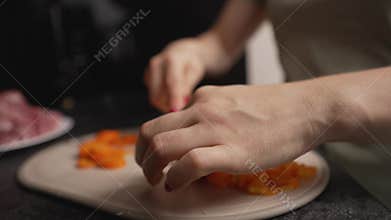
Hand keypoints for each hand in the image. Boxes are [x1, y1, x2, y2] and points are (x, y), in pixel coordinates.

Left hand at [136, 83, 348, 190]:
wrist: (307, 108)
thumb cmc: (275, 109)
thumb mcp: (233, 102)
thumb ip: (210, 114)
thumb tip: (194, 136)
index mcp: (204, 99)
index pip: (162, 119)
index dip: (151, 142)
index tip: (154, 157)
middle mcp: (204, 110)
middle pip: (151, 132)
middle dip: (142, 156)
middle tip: (149, 171)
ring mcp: (217, 130)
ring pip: (163, 147)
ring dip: (151, 169)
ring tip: (159, 181)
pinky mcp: (233, 151)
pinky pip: (190, 164)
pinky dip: (176, 178)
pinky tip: (176, 184)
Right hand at [144, 32, 230, 111]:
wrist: (179, 53)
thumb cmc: (190, 63)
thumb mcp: (195, 72)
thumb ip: (188, 86)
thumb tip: (182, 102)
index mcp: (171, 59)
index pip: (171, 81)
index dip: (174, 97)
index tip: (177, 109)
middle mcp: (157, 63)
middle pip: (158, 91)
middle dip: (168, 105)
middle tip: (181, 111)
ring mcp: (149, 70)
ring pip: (154, 96)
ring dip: (165, 105)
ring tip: (178, 104)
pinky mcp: (146, 78)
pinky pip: (152, 96)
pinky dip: (162, 101)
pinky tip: (171, 98)